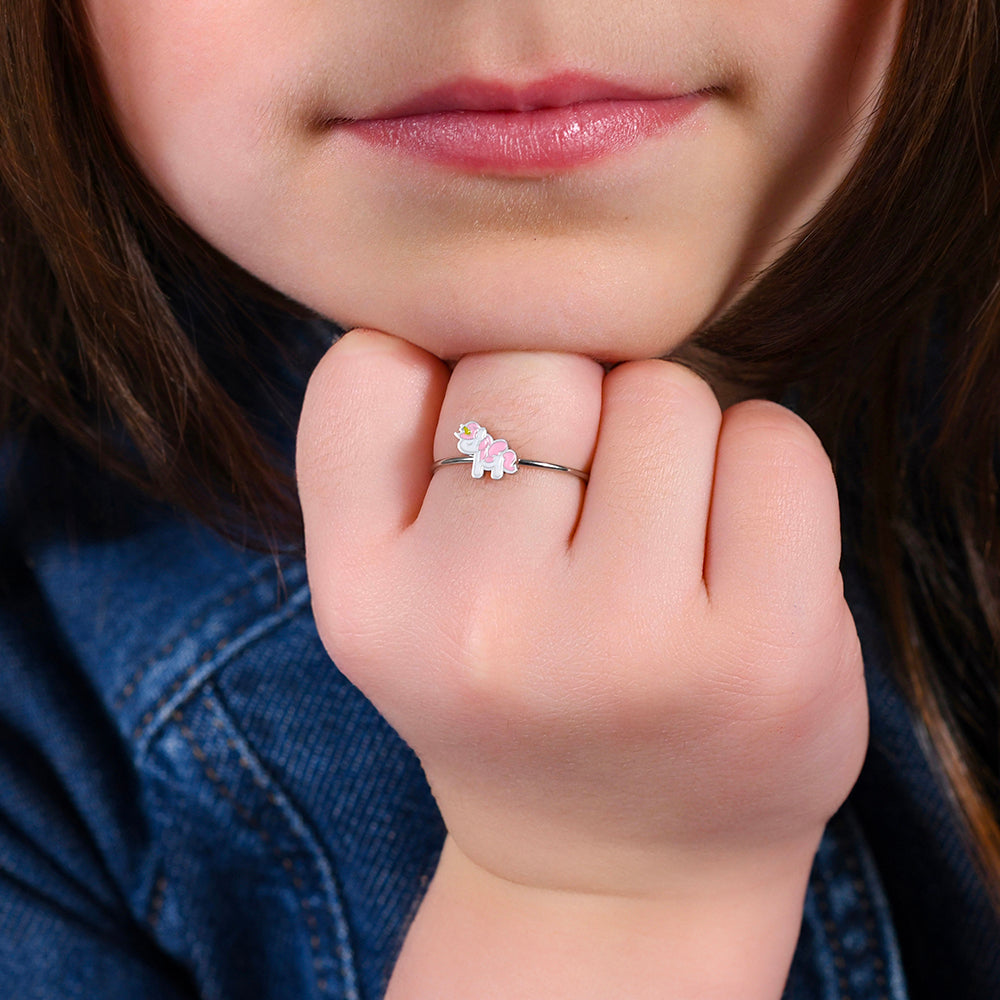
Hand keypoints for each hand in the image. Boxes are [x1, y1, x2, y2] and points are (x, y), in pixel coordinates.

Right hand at [296, 329, 867, 898]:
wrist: (622, 870)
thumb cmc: (512, 696)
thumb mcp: (395, 598)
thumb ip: (390, 447)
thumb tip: (484, 285)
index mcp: (363, 603)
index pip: (371, 364)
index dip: (437, 384)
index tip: (477, 457)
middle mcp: (478, 626)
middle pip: (537, 362)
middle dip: (569, 409)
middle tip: (579, 512)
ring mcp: (626, 644)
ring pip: (661, 391)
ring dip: (668, 443)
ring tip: (656, 549)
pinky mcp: (764, 649)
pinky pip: (771, 440)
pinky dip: (758, 470)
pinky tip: (732, 558)